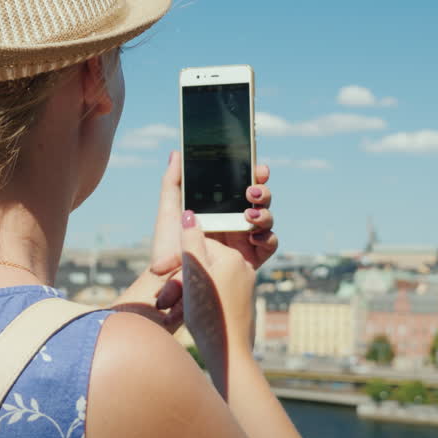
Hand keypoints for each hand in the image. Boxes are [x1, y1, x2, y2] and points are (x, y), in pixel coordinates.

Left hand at [150, 156, 277, 272]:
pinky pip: (269, 244)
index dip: (254, 173)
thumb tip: (177, 153)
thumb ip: (172, 183)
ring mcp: (245, 238)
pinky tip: (254, 236)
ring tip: (248, 215)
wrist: (170, 284)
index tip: (258, 167)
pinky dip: (268, 237)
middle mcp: (234, 220)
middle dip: (262, 190)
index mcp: (219, 207)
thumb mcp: (168, 213)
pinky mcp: (252, 258)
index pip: (242, 184)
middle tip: (251, 191)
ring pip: (266, 218)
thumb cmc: (167, 249)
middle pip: (259, 199)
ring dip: (264, 212)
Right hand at [179, 209, 256, 398]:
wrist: (228, 355)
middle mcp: (243, 269)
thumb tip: (189, 215)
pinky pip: (215, 294)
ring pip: (207, 279)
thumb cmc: (210, 314)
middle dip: (180, 277)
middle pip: (203, 262)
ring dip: (187, 290)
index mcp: (233, 257)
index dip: (175, 258)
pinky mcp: (241, 305)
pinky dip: (200, 301)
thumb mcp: (194, 273)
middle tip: (162, 298)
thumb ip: (191, 242)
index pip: (197, 245)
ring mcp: (244, 287)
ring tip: (173, 307)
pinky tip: (191, 315)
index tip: (157, 273)